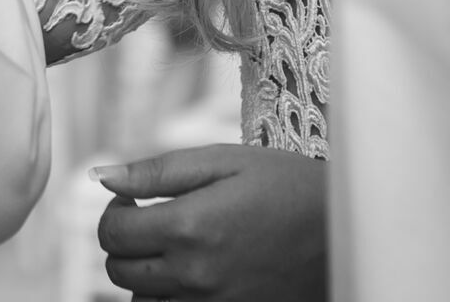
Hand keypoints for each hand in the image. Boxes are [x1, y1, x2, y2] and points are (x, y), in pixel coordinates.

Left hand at [94, 144, 326, 300]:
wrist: (347, 230)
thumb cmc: (287, 186)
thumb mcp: (223, 161)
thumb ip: (157, 171)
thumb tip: (102, 175)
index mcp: (188, 227)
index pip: (112, 232)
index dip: (114, 209)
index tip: (134, 198)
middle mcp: (195, 274)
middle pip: (119, 271)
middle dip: (123, 242)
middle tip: (148, 219)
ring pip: (143, 301)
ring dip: (144, 275)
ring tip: (170, 248)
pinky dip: (171, 297)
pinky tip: (190, 273)